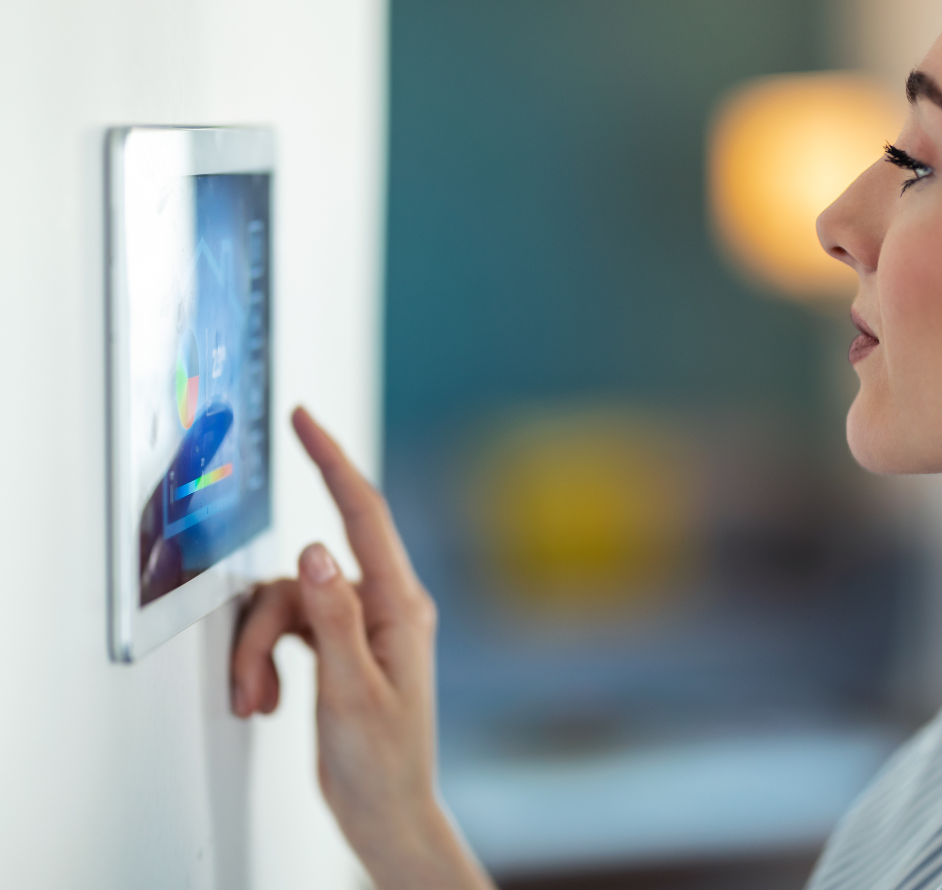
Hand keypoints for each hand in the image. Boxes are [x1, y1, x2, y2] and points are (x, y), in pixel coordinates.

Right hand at [231, 407, 492, 889]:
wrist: (386, 811)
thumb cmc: (383, 762)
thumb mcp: (351, 691)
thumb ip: (330, 617)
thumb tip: (311, 549)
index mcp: (400, 606)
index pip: (363, 514)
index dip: (331, 460)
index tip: (304, 420)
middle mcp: (382, 605)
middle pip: (304, 575)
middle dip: (265, 628)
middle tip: (252, 685)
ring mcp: (358, 624)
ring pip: (285, 603)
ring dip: (258, 652)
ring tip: (260, 704)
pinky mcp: (337, 644)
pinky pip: (287, 625)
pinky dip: (265, 659)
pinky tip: (267, 698)